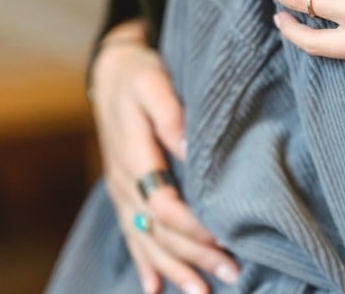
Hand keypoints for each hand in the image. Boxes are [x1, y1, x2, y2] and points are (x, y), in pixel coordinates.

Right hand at [90, 19, 239, 293]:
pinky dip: (145, 262)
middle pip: (158, 230)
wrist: (111, 73)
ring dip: (174, 268)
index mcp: (134, 155)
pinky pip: (131, 234)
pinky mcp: (124, 193)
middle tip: (233, 273)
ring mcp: (121, 191)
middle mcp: (125, 181)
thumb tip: (188, 147)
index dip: (192, 227)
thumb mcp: (153, 81)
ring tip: (202, 292)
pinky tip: (156, 287)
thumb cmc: (139, 74)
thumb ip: (169, 114)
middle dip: (194, 256)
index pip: (162, 204)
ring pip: (145, 239)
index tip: (223, 239)